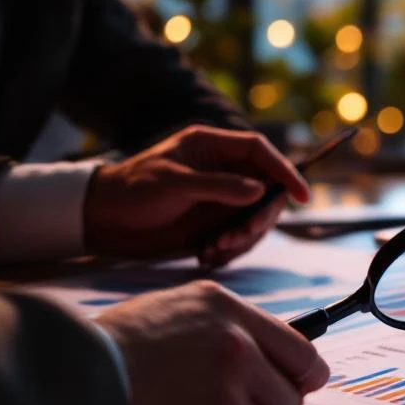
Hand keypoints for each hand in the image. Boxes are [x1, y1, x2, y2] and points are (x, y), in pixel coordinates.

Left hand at [84, 125, 309, 266]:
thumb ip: (218, 186)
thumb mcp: (173, 184)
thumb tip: (259, 190)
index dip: (285, 171)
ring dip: (242, 240)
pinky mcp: (213, 224)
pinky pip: (238, 238)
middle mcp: (221, 171)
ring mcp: (219, 199)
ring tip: (212, 251)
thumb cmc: (132, 191)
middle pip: (265, 190)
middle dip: (259, 218)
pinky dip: (230, 251)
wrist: (102, 221)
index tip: (301, 195)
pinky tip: (205, 256)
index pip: (260, 153)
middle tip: (236, 238)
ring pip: (254, 218)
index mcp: (211, 147)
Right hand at [96, 281, 329, 404]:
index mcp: (232, 314)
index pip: (303, 351)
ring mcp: (228, 395)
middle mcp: (239, 351)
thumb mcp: (185, 306)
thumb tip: (285, 348)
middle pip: (291, 397)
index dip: (306, 374)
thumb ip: (237, 323)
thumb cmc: (126, 343)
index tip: (303, 384)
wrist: (79, 381)